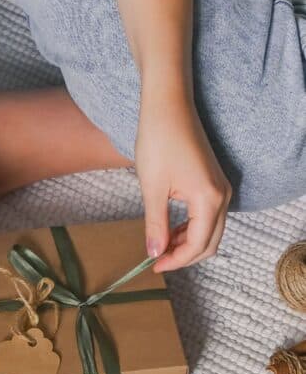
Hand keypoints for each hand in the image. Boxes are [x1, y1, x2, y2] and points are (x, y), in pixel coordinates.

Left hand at [135, 90, 231, 272]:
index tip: (154, 266)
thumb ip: (156, 224)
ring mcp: (221, 187)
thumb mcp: (153, 188)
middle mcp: (222, 195)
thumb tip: (155, 253)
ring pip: (211, 230)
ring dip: (188, 243)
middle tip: (157, 261)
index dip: (176, 260)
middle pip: (210, 242)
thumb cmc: (158, 141)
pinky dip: (192, 227)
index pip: (198, 244)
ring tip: (161, 246)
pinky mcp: (214, 181)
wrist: (168, 107)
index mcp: (208, 199)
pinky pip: (209, 215)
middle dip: (184, 256)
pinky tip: (171, 229)